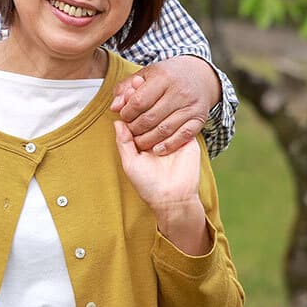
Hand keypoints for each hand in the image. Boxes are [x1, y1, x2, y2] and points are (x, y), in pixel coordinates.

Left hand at [110, 55, 219, 155]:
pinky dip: (167, 145)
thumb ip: (125, 89)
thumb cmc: (166, 77)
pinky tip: (157, 149)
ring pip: (164, 130)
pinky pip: (182, 136)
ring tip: (139, 141)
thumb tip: (115, 108)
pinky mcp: (200, 119)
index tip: (124, 116)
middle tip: (130, 131)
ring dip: (148, 140)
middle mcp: (179, 92)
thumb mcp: (145, 75)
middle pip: (150, 118)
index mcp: (163, 77)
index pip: (139, 102)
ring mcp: (191, 106)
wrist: (200, 76)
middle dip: (135, 128)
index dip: (127, 113)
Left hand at [113, 121, 208, 255]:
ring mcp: (174, 136)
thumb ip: (123, 142)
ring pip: (167, 116)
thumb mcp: (130, 163)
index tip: (123, 107)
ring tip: (151, 128)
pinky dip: (173, 124)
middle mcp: (159, 136)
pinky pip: (182, 124)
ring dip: (158, 118)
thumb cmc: (149, 184)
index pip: (137, 119)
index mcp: (143, 140)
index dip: (130, 113)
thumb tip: (117, 122)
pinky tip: (165, 134)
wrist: (173, 199)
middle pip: (151, 114)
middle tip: (136, 115)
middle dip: (143, 113)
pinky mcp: (189, 139)